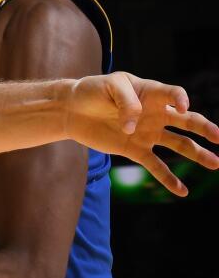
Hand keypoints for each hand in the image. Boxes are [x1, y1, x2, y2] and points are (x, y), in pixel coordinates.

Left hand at [65, 74, 218, 195]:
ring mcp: (147, 133)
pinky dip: (168, 179)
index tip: (182, 107)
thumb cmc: (93, 90)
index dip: (181, 99)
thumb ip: (127, 103)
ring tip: (216, 164)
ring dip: (197, 154)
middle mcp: (155, 113)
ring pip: (178, 144)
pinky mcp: (135, 149)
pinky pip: (156, 166)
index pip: (174, 94)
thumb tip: (133, 127)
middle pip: (186, 121)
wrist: (73, 109)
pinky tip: (182, 191)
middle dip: (205, 129)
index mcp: (151, 93)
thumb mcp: (110, 86)